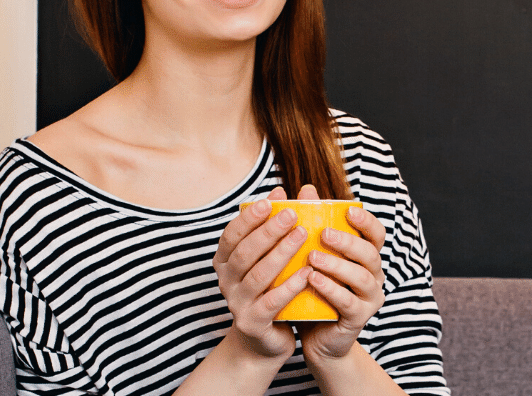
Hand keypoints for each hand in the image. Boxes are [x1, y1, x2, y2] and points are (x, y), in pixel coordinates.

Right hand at [213, 186, 311, 359]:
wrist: (264, 341)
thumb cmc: (269, 290)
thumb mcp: (267, 258)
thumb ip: (271, 228)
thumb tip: (280, 190)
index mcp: (224, 262)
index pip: (231, 235)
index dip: (249, 218)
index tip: (270, 201)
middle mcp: (226, 281)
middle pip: (244, 252)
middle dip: (268, 231)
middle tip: (292, 214)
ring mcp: (237, 303)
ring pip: (257, 275)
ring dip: (281, 253)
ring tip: (303, 235)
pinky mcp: (252, 323)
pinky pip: (271, 302)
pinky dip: (289, 286)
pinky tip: (307, 272)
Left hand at [292, 184, 386, 362]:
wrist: (313, 334)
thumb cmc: (312, 289)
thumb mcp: (310, 255)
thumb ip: (312, 224)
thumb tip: (306, 188)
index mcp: (365, 257)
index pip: (376, 234)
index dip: (367, 221)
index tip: (349, 210)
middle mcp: (373, 275)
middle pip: (371, 254)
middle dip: (348, 241)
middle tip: (324, 233)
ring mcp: (369, 298)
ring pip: (362, 277)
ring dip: (337, 265)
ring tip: (312, 256)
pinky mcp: (358, 318)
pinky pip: (348, 302)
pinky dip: (330, 289)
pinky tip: (312, 279)